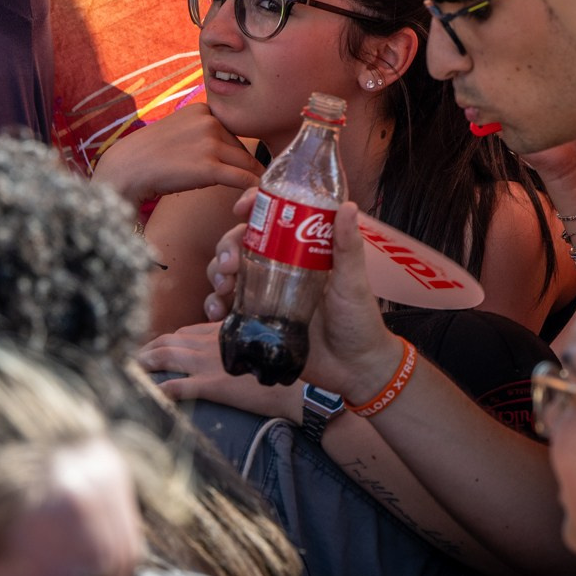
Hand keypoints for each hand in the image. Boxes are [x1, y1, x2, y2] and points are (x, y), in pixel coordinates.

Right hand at [93, 104, 262, 207]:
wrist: (127, 169)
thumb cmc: (150, 154)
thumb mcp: (178, 129)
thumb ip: (202, 132)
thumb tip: (226, 148)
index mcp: (203, 109)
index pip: (232, 132)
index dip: (234, 153)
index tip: (240, 166)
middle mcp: (209, 121)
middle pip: (242, 147)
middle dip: (244, 166)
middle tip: (251, 182)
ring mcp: (210, 144)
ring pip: (246, 164)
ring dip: (252, 178)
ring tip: (256, 191)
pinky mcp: (209, 168)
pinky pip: (243, 178)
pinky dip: (253, 187)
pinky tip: (257, 194)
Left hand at [138, 322, 300, 419]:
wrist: (296, 387)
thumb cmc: (281, 369)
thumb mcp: (258, 347)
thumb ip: (239, 344)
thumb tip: (227, 350)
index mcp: (222, 332)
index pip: (183, 332)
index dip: (164, 340)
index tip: (152, 348)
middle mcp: (211, 343)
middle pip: (168, 341)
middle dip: (146, 348)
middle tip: (131, 358)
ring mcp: (209, 363)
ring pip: (165, 357)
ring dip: (144, 362)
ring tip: (129, 370)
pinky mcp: (212, 385)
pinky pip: (177, 386)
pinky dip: (158, 389)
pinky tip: (147, 394)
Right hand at [203, 200, 406, 403]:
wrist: (354, 370)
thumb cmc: (359, 321)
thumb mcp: (353, 282)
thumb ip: (348, 247)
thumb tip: (348, 205)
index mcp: (300, 250)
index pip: (271, 217)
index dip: (251, 205)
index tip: (241, 208)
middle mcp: (279, 266)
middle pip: (241, 242)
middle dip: (226, 246)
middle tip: (230, 264)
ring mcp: (265, 293)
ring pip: (228, 271)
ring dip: (216, 274)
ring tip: (223, 288)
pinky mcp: (256, 320)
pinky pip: (227, 307)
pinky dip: (215, 305)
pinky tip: (217, 313)